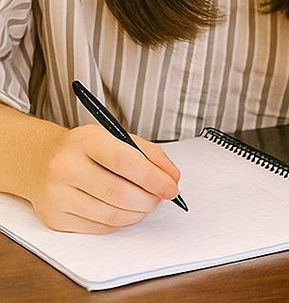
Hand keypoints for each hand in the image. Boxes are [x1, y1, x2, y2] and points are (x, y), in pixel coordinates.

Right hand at [26, 124, 180, 233]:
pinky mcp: (54, 218)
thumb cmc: (85, 149)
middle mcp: (66, 168)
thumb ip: (149, 154)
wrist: (39, 160)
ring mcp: (56, 195)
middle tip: (161, 198)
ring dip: (138, 213)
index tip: (172, 187)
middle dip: (150, 200)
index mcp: (85, 142)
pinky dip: (120, 222)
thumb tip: (172, 178)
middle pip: (119, 193)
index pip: (125, 161)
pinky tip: (124, 210)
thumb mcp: (116, 138)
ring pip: (111, 215)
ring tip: (145, 203)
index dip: (154, 178)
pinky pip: (98, 227)